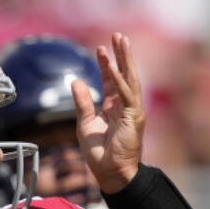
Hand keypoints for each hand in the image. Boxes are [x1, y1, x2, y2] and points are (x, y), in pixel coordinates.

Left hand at [72, 33, 144, 194]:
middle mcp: (125, 106)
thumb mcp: (85, 124)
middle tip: (118, 35)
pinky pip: (126, 94)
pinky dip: (119, 80)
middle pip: (124, 75)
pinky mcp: (134, 117)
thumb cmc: (99, 153)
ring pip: (130, 79)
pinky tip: (112, 66)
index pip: (112, 81)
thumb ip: (82, 102)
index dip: (106, 64)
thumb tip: (76, 81)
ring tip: (121, 41)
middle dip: (121, 55)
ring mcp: (132, 110)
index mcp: (114, 108)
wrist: (110, 172)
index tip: (101, 49)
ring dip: (125, 59)